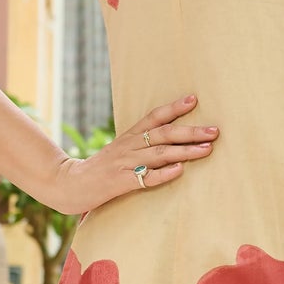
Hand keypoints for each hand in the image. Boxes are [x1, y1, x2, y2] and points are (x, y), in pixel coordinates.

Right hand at [55, 94, 218, 213]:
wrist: (69, 184)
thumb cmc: (99, 170)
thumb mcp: (119, 151)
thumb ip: (140, 146)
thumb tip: (167, 143)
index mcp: (129, 137)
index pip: (153, 117)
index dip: (174, 108)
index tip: (194, 100)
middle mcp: (129, 146)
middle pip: (163, 134)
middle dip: (191, 131)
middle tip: (214, 130)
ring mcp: (125, 163)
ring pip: (159, 154)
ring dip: (185, 151)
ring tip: (207, 149)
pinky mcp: (121, 182)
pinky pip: (145, 178)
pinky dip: (163, 173)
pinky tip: (179, 171)